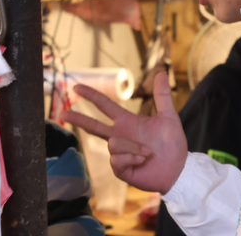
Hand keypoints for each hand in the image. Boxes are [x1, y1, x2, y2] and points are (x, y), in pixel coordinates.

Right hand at [61, 71, 187, 193]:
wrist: (178, 168)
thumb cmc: (172, 144)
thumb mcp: (168, 117)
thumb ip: (162, 96)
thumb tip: (162, 73)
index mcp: (127, 121)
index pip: (104, 105)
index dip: (91, 95)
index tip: (77, 86)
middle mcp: (119, 136)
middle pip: (92, 125)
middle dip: (78, 118)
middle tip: (62, 113)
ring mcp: (118, 153)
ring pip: (113, 143)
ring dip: (132, 147)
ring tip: (148, 152)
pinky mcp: (120, 169)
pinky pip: (117, 160)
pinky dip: (132, 159)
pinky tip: (142, 161)